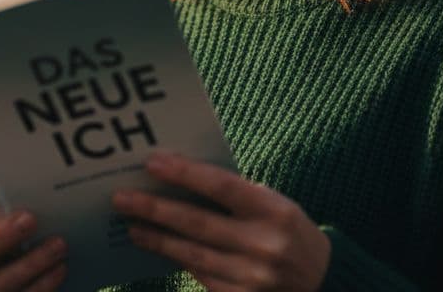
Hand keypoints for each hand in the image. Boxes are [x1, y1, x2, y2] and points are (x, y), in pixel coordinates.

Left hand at [111, 152, 329, 291]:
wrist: (321, 282)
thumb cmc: (288, 231)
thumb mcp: (275, 204)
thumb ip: (235, 194)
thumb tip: (179, 178)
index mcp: (274, 211)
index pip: (221, 187)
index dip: (184, 174)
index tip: (151, 163)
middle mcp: (263, 245)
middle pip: (197, 223)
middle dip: (155, 209)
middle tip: (121, 198)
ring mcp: (252, 278)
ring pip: (191, 254)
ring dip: (156, 239)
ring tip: (131, 225)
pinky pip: (200, 275)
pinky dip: (176, 259)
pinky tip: (158, 247)